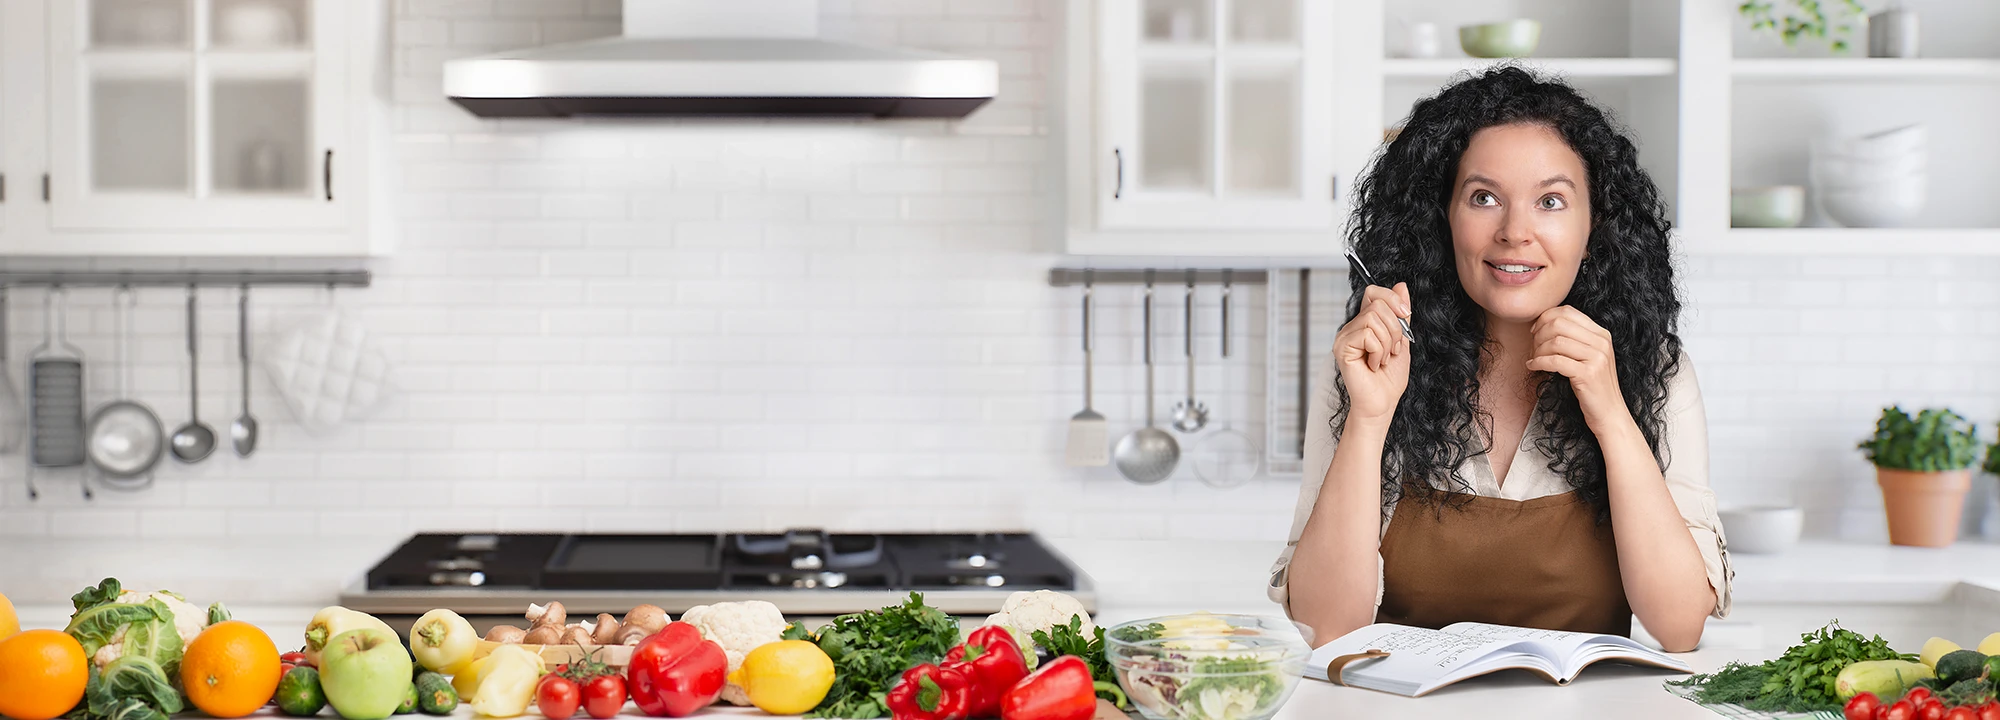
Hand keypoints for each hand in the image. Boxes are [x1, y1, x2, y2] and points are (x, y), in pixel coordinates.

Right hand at [1333, 283, 1411, 424]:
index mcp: (1365, 323)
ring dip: (1388, 342)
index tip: (1405, 314)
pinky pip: (1367, 334)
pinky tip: (1373, 365)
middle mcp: (1351, 327)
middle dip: (1395, 328)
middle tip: (1393, 350)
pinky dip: (1378, 351)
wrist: (1382, 403)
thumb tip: (1401, 285)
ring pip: (1373, 318)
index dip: (1391, 298)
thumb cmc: (1389, 378)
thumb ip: (1400, 314)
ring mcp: (1344, 337)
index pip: (1373, 292)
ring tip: (1383, 359)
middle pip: (1377, 304)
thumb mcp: (1402, 340)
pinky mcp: (1342, 348)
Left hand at [1527, 306, 1628, 429]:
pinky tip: (1533, 367)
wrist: (1609, 413)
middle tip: (1532, 347)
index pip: (1568, 312)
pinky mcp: (1588, 374)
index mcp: (1601, 334)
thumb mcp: (1588, 356)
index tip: (1535, 331)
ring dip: (1537, 350)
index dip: (1545, 318)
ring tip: (1533, 359)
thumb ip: (1575, 339)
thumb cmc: (1593, 385)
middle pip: (1559, 323)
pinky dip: (1538, 362)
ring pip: (1555, 341)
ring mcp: (1597, 357)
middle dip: (1539, 334)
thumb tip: (1544, 323)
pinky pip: (1554, 361)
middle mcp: (1601, 342)